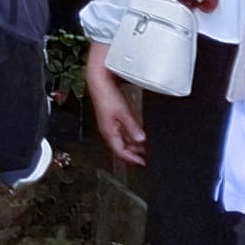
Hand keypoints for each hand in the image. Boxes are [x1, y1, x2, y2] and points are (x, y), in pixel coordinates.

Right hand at [83, 50, 145, 166]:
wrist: (98, 81)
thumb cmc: (106, 95)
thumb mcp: (123, 112)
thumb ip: (132, 127)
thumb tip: (140, 140)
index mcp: (108, 132)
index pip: (120, 152)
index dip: (132, 159)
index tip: (143, 162)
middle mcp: (108, 130)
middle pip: (120, 147)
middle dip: (133, 153)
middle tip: (146, 156)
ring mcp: (109, 124)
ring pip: (121, 140)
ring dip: (132, 145)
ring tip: (144, 147)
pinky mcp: (111, 118)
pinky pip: (121, 132)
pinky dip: (129, 136)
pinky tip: (136, 134)